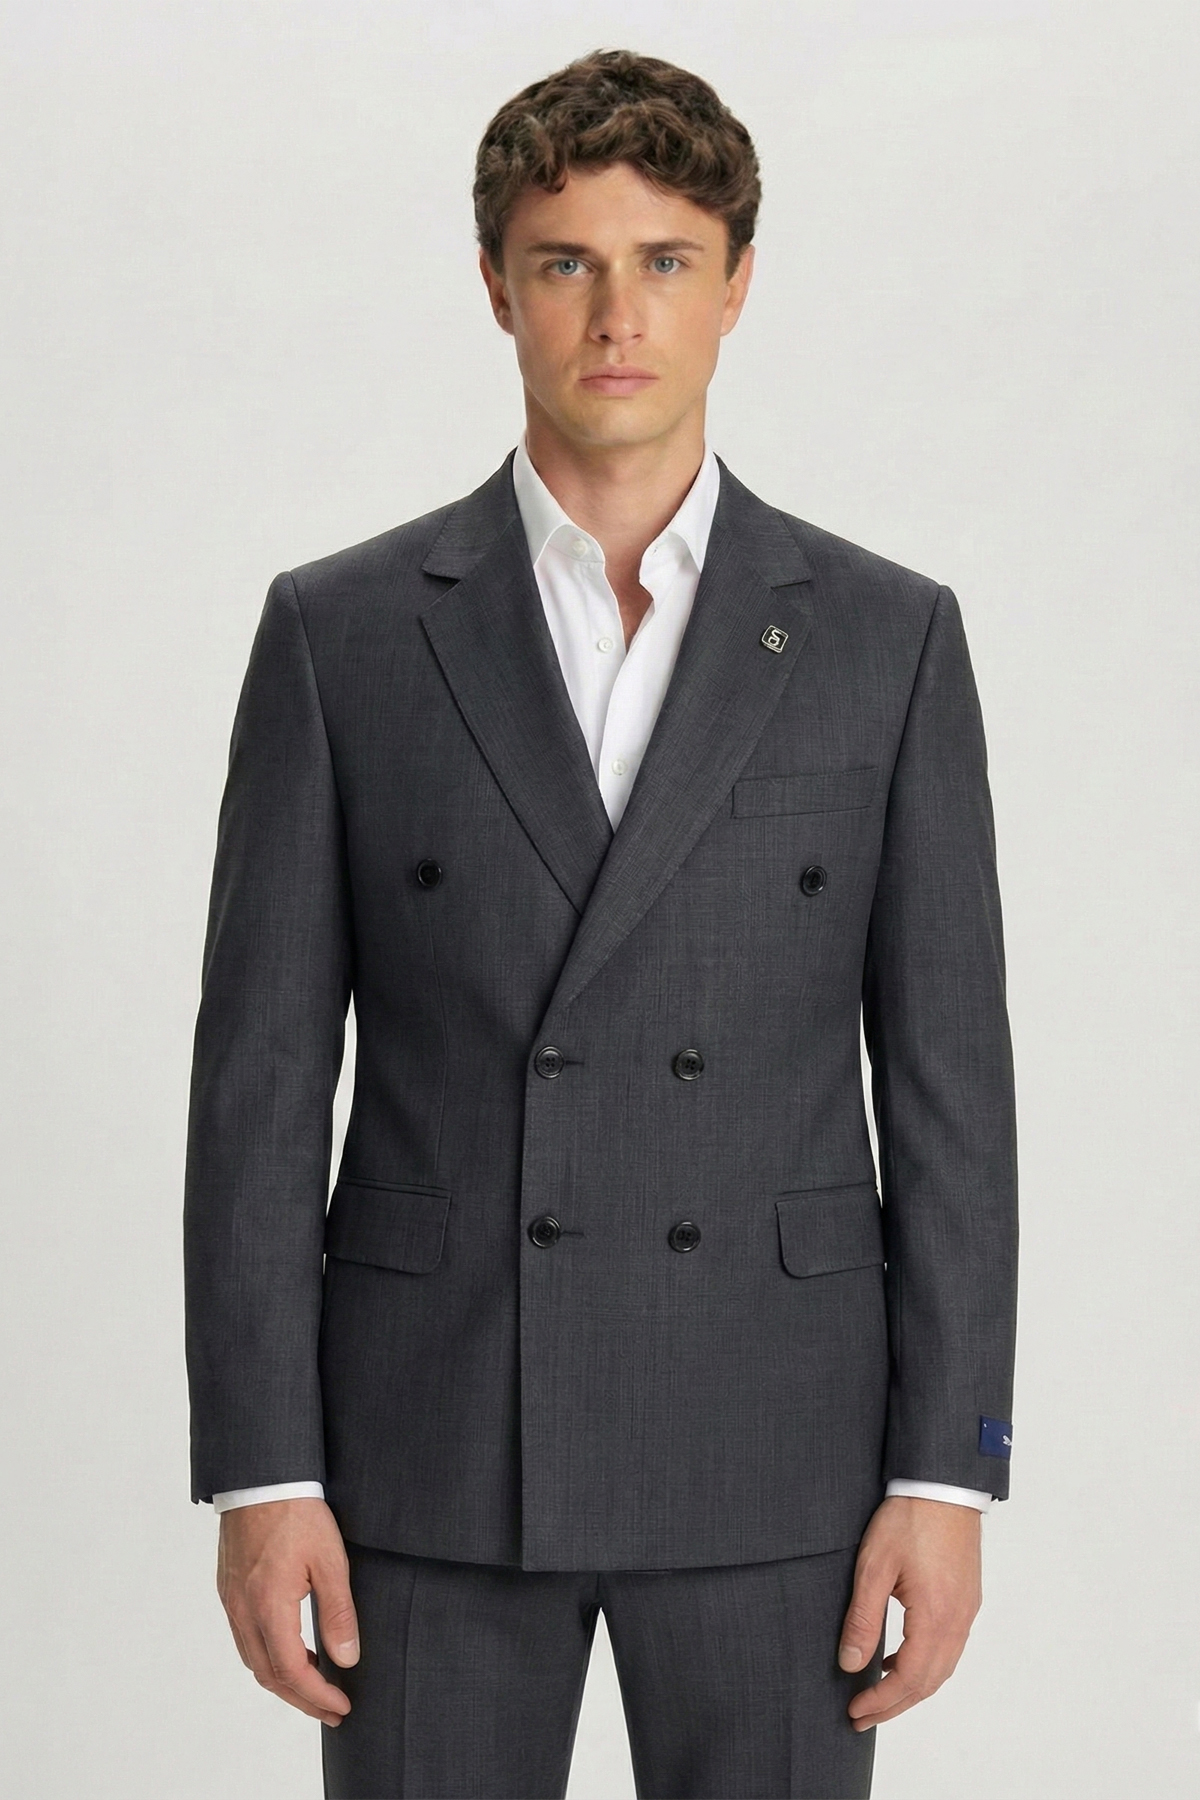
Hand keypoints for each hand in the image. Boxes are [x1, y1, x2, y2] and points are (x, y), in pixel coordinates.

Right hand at [216, 1497, 358, 1725]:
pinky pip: (245, 1639)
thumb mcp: (329, 1560)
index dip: (317, 1695)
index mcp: (268, 1606)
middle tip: (331, 1711)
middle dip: (301, 1700)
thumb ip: (338, 1612)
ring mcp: (231, 1601)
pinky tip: (290, 1651)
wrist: (260, 1477)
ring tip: (315, 1687)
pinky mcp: (228, 1589)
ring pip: (253, 1660)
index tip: (341, 1706)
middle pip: (269, 1676)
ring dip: (283, 1681)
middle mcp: (243, 1610)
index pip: (291, 1671)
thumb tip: (347, 1659)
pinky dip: (268, 1657)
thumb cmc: (297, 1513)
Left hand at [837, 1494, 981, 1729]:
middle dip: (895, 1704)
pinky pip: (949, 1647)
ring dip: (911, 1687)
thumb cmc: (909, 1518)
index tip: (856, 1712)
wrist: (943, 1484)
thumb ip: (862, 1619)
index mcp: (935, 1617)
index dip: (882, 1701)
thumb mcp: (874, 1567)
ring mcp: (966, 1611)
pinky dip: (925, 1664)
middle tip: (863, 1716)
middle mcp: (957, 1621)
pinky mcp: (967, 1599)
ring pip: (942, 1668)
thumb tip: (850, 1663)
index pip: (909, 1679)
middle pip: (929, 1683)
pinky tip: (901, 1657)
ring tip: (879, 1693)